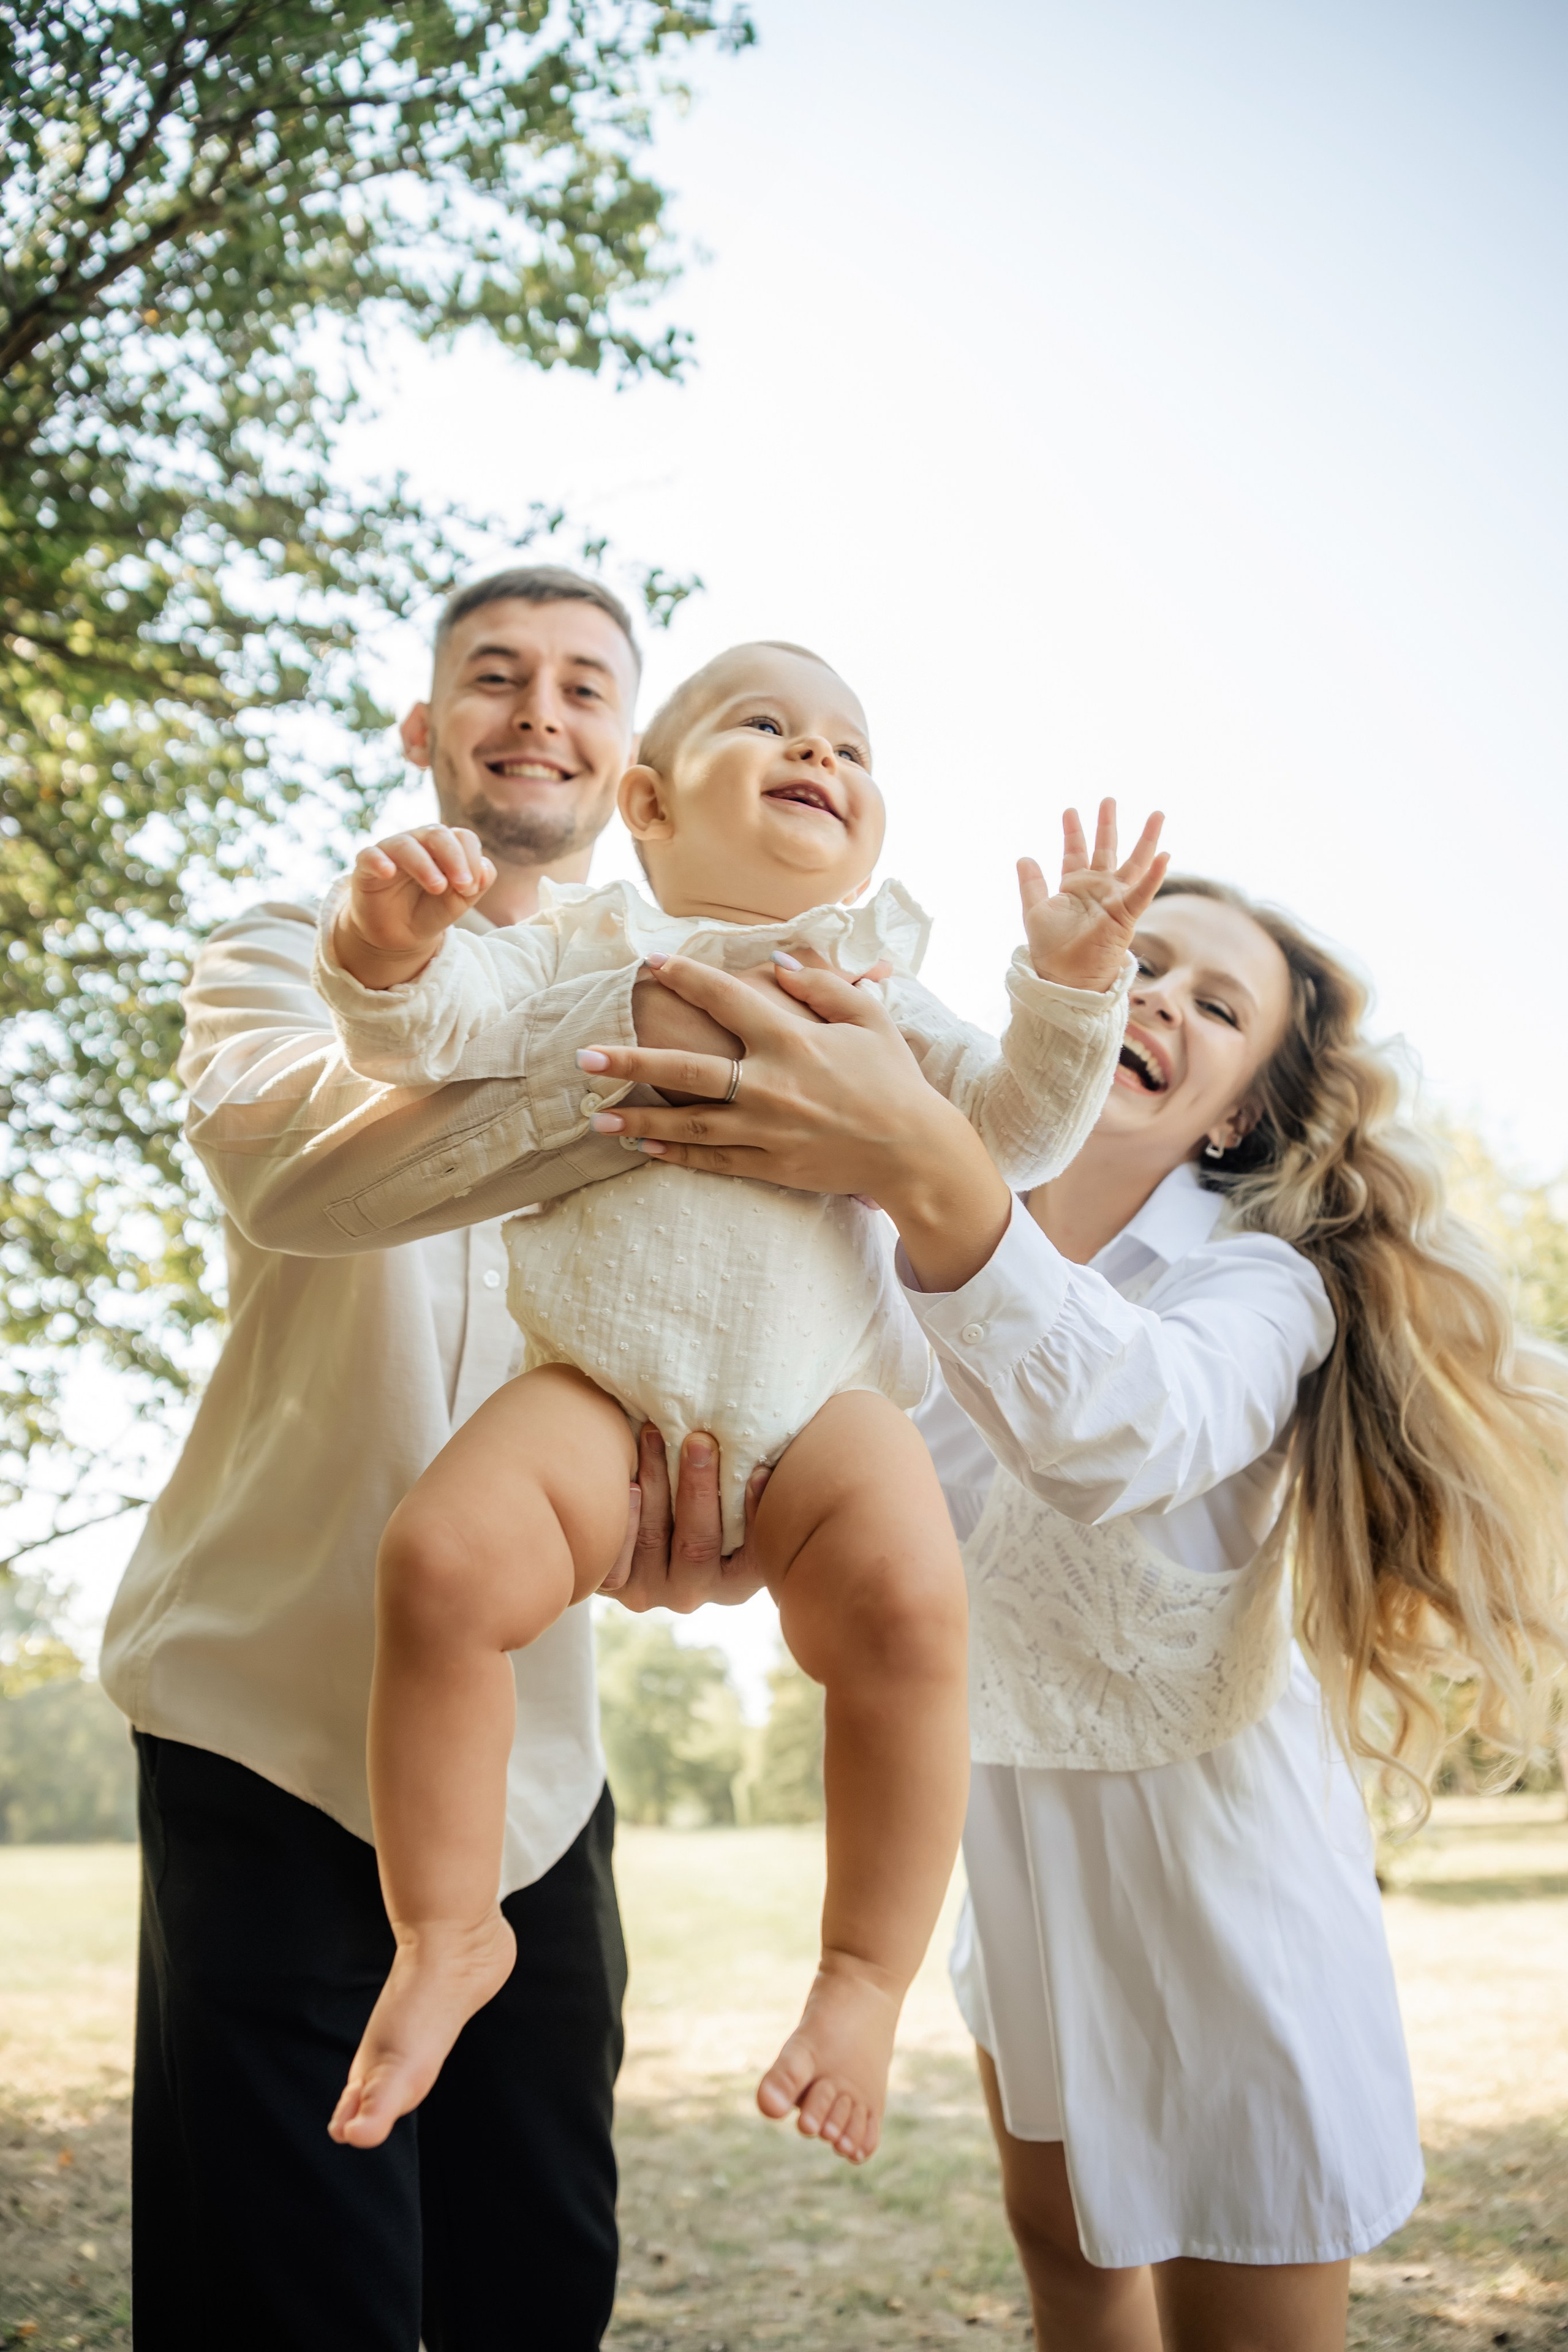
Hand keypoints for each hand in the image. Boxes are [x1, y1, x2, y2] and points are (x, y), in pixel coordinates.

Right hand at [332, 824, 494, 989]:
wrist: (399, 935)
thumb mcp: (459, 901)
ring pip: (406, 845)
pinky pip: (369, 855)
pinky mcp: (366, 866)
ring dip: (424, 865)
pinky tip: (388, 872)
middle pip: (437, 834)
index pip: (463, 837)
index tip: (472, 889)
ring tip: (438, 887)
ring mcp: (391, 851)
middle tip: (463, 886)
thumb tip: (486, 869)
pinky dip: (379, 861)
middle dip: (454, 858)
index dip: (472, 859)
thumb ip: (477, 884)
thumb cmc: (431, 910)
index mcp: (444, 847)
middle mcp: (418, 842)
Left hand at [572, 954, 1011, 1291]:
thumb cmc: (894, 1079)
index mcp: (792, 1042)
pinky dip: (677, 1154)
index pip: (726, 1000)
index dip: (687, 978)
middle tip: (584, 1059)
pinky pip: (714, 1160)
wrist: (916, 1151)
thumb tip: (776, 962)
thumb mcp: (868, 1019)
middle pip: (687, 1071)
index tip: (651, 965)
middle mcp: (771, 1086)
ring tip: (597, 1118)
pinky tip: (644, 1147)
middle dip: (631, 1064)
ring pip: (691, 1125)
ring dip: (640, 1119)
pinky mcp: (772, 1165)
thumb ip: (821, 986)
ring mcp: (768, 1131)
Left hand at [599, 1425, 772, 1609]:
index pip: (755, 1556)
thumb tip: (763, 1467)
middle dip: (698, 1488)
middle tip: (699, 1442)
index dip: (754, 1514)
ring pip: (652, 1539)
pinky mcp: (616, 1584)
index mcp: (736, 1579)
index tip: (758, 1472)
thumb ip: (752, 1484)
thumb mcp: (734, 1497)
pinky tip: (630, 1483)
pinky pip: (615, 1563)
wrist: (647, 1518)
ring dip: (655, 1481)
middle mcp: (694, 1592)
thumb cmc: (706, 1495)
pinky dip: (623, 1520)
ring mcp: (651, 1591)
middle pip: (697, 1544)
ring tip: (655, 1434)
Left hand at [1018, 801, 1166, 992]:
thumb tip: (1024, 856)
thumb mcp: (1035, 911)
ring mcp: (1114, 899)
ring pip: (1134, 862)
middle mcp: (1098, 889)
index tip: (1070, 810)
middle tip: (1109, 800)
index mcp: (1075, 886)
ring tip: (1157, 815)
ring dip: (1146, 839)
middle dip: (1107, 824)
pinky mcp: (1126, 914)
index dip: (1073, 831)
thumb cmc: (1051, 949)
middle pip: (1106, 849)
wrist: (1064, 976)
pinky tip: (1165, 855)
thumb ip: (1031, 884)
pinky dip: (1154, 875)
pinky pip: (1143, 891)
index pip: (1075, 851)